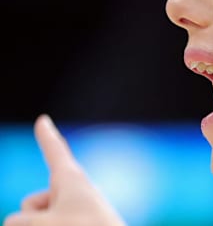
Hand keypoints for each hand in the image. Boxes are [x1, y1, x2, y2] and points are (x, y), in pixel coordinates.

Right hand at [3, 115, 125, 225]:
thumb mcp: (40, 223)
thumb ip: (16, 221)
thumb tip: (14, 223)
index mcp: (71, 179)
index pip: (53, 152)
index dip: (46, 136)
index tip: (44, 120)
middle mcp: (73, 192)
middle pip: (29, 205)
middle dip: (33, 219)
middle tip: (66, 224)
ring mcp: (73, 213)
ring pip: (35, 221)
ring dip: (44, 225)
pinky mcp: (75, 223)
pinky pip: (48, 224)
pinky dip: (49, 224)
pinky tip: (66, 222)